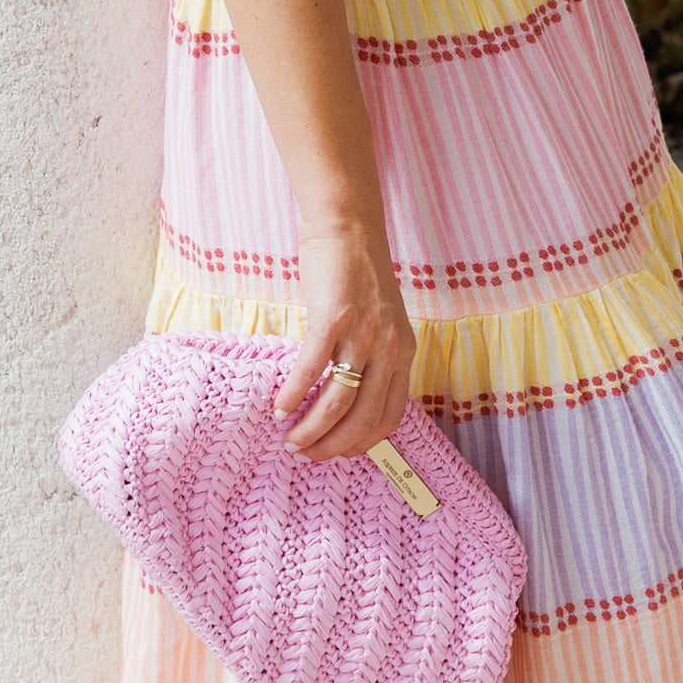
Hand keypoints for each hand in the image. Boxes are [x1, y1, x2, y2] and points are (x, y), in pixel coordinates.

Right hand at [275, 215, 417, 462]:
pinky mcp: (334, 318)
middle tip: (305, 454)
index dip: (363, 444)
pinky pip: (312, 370)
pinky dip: (292, 395)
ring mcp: (363, 334)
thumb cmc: (356, 275)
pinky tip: (278, 408)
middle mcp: (390, 348)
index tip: (337, 454)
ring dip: (311, 430)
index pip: (390, 416)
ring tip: (289, 440)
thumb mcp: (379, 323)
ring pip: (338, 402)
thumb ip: (370, 358)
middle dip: (332, 446)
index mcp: (403, 352)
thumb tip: (340, 400)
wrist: (347, 227)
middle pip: (363, 418)